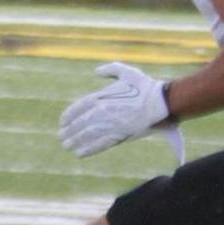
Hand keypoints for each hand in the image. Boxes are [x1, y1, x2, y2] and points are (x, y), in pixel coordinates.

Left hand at [58, 63, 172, 157]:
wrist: (161, 102)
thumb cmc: (145, 86)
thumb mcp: (126, 72)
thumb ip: (110, 70)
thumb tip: (96, 71)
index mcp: (101, 96)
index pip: (78, 107)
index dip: (68, 116)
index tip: (63, 122)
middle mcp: (102, 111)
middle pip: (80, 123)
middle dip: (69, 131)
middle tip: (62, 137)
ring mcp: (110, 124)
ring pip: (87, 135)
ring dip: (75, 141)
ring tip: (67, 146)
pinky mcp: (120, 135)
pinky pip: (100, 144)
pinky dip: (89, 149)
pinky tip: (80, 154)